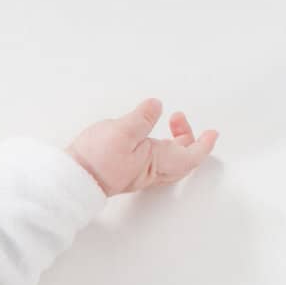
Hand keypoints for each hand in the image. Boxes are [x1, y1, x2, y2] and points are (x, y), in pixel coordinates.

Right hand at [65, 98, 217, 196]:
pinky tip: (145, 134)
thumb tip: (156, 106)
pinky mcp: (125, 170)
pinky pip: (152, 159)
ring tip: (165, 122)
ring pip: (167, 159)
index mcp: (157, 162)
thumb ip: (142, 117)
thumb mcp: (122, 131)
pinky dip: (158, 145)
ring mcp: (138, 172)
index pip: (191, 155)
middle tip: (178, 118)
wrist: (73, 179)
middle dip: (187, 138)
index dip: (204, 144)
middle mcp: (150, 170)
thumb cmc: (95, 160)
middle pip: (181, 158)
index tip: (213, 133)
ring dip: (172, 141)